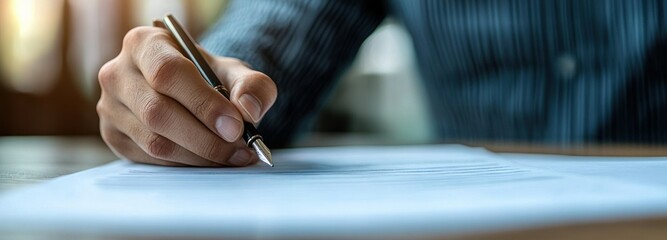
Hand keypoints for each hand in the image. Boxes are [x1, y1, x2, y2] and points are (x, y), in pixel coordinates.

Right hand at [97, 26, 276, 166]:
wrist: (188, 92)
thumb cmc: (208, 77)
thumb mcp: (235, 72)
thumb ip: (252, 85)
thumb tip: (248, 110)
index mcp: (145, 43)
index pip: (168, 73)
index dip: (204, 103)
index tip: (235, 126)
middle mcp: (118, 73)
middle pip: (158, 112)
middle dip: (205, 137)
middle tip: (239, 149)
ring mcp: (110, 107)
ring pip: (154, 141)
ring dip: (199, 155)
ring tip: (232, 156)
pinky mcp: (113, 136)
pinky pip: (150, 159)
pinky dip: (186, 164)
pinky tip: (210, 160)